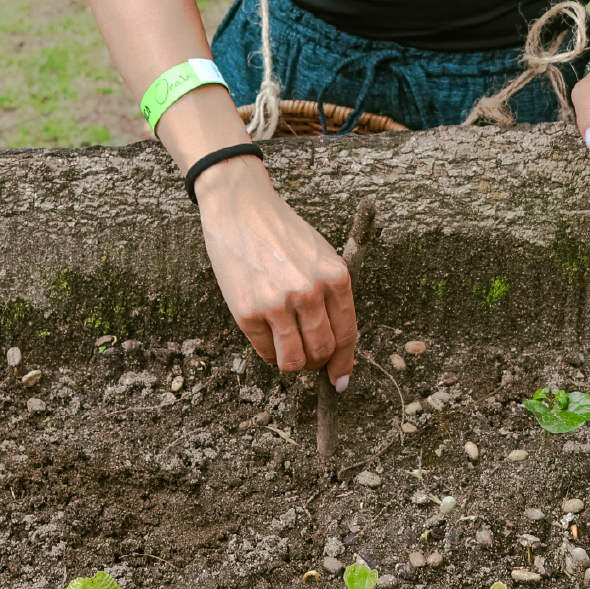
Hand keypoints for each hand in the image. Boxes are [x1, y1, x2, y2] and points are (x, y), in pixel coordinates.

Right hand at [194, 156, 356, 382]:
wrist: (241, 210)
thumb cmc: (283, 234)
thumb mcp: (320, 256)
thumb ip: (331, 295)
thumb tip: (337, 346)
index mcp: (335, 277)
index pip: (347, 333)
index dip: (344, 362)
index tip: (340, 379)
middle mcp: (310, 292)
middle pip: (322, 351)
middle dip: (317, 363)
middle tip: (309, 359)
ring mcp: (278, 303)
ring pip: (294, 361)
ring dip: (293, 364)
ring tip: (288, 350)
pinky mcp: (248, 312)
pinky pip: (265, 352)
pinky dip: (269, 352)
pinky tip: (267, 335)